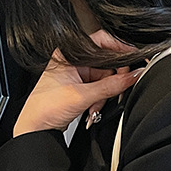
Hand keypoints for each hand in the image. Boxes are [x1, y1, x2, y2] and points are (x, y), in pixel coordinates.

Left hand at [13, 30, 141, 137]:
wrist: (37, 127)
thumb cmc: (45, 107)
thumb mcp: (83, 95)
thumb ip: (111, 86)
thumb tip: (132, 76)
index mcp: (70, 53)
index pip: (102, 42)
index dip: (119, 49)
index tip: (133, 60)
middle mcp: (74, 61)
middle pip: (107, 64)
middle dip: (112, 81)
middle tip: (117, 91)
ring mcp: (77, 75)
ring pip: (105, 79)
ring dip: (105, 95)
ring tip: (95, 105)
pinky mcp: (79, 88)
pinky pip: (99, 90)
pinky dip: (100, 100)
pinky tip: (92, 108)